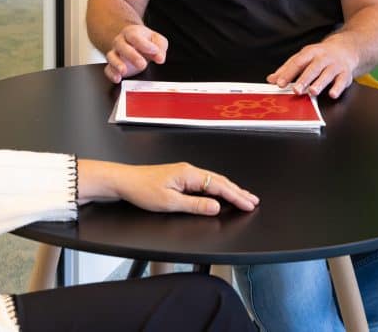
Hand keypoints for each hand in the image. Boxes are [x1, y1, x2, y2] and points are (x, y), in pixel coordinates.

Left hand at [78, 159, 258, 214]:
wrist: (124, 181)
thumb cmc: (142, 190)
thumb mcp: (170, 202)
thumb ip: (195, 205)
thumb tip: (216, 207)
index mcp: (189, 174)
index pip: (219, 186)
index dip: (236, 196)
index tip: (249, 204)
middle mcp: (189, 170)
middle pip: (219, 181)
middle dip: (238, 192)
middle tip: (253, 201)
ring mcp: (185, 172)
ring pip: (213, 181)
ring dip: (229, 190)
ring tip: (243, 197)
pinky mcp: (180, 176)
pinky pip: (205, 181)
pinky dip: (217, 188)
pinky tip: (221, 193)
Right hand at [104, 24, 167, 82]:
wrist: (135, 44)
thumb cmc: (146, 41)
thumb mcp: (157, 40)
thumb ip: (160, 46)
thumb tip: (160, 58)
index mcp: (131, 32)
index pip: (134, 35)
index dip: (144, 44)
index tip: (154, 51)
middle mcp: (120, 42)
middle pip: (122, 46)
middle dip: (132, 56)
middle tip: (142, 64)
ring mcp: (115, 53)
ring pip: (111, 56)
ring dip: (117, 64)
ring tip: (124, 71)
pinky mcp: (113, 66)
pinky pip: (108, 69)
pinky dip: (112, 74)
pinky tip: (118, 78)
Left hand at [268, 38, 358, 98]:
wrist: (345, 49)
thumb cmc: (319, 56)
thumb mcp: (303, 58)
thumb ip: (287, 69)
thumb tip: (271, 79)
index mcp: (310, 53)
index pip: (297, 62)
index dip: (288, 73)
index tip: (279, 83)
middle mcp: (323, 58)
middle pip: (313, 68)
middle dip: (304, 79)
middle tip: (296, 90)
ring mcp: (335, 65)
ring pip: (327, 74)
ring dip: (320, 83)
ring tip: (312, 91)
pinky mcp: (345, 74)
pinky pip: (342, 81)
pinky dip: (337, 88)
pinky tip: (332, 94)